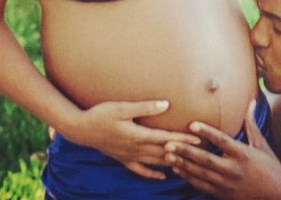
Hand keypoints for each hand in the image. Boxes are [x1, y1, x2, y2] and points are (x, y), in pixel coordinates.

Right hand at [66, 100, 200, 178]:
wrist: (80, 129)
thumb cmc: (101, 114)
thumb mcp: (123, 108)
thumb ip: (145, 107)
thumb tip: (166, 105)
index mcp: (138, 136)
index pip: (166, 138)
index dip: (183, 138)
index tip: (199, 139)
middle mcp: (136, 149)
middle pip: (164, 151)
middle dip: (183, 151)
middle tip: (200, 152)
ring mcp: (129, 156)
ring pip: (155, 162)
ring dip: (172, 162)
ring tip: (188, 163)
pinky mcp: (122, 158)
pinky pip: (140, 169)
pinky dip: (152, 173)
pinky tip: (162, 175)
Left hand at [164, 100, 280, 199]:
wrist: (276, 196)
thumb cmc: (270, 167)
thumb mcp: (262, 145)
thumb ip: (251, 124)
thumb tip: (251, 102)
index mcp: (243, 154)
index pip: (221, 141)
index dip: (206, 132)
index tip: (192, 124)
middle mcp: (233, 170)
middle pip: (205, 160)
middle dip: (186, 151)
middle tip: (169, 143)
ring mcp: (226, 184)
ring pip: (200, 174)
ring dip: (183, 164)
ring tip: (168, 155)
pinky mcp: (222, 194)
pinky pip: (202, 185)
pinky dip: (188, 177)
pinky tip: (178, 169)